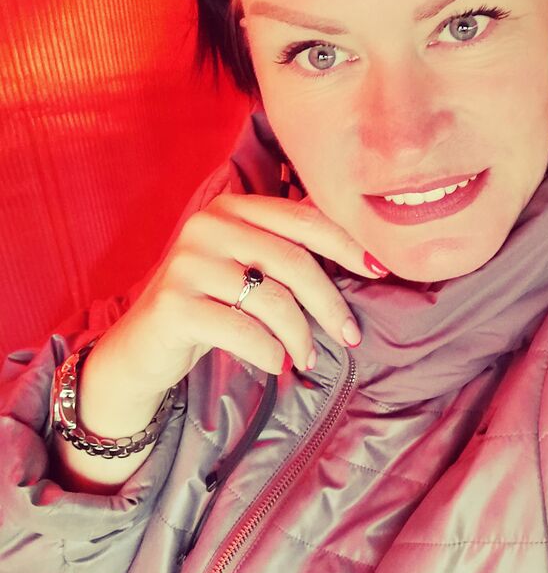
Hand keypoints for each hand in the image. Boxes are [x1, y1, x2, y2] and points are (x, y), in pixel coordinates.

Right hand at [93, 193, 386, 398]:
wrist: (142, 347)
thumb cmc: (210, 304)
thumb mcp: (247, 265)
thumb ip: (288, 248)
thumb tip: (365, 249)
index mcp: (233, 207)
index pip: (304, 218)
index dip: (348, 244)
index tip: (381, 271)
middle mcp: (208, 226)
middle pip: (294, 261)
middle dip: (330, 304)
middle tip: (350, 336)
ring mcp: (187, 263)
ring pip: (272, 300)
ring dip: (301, 337)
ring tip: (306, 359)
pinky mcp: (173, 305)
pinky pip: (243, 331)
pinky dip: (270, 353)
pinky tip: (277, 365)